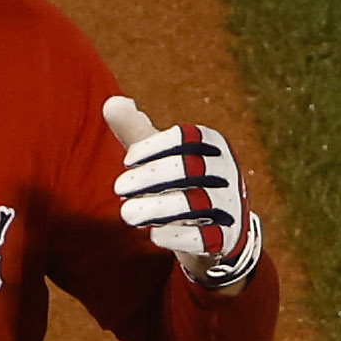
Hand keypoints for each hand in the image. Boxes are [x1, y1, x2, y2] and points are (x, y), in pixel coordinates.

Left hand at [102, 96, 264, 290]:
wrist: (219, 228)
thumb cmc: (183, 182)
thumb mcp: (162, 155)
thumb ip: (136, 131)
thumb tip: (112, 102)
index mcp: (213, 146)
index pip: (185, 137)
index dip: (153, 146)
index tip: (128, 160)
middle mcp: (226, 172)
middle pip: (186, 169)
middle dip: (148, 177)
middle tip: (119, 188)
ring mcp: (228, 206)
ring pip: (193, 204)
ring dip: (155, 208)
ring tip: (127, 214)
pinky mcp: (225, 238)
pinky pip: (203, 237)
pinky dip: (177, 235)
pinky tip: (154, 233)